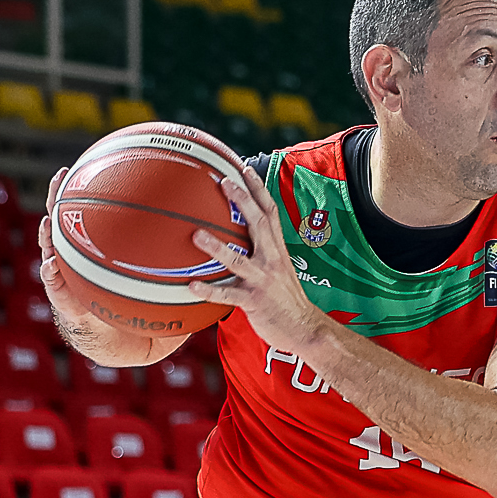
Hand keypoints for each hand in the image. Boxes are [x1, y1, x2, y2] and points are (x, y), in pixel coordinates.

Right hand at [36, 169, 175, 368]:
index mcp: (102, 242)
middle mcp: (81, 253)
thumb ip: (176, 255)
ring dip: (46, 234)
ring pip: (51, 247)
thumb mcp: (161, 276)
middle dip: (60, 196)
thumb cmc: (140, 302)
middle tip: (61, 175)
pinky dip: (50, 275)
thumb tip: (209, 229)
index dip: (96, 185)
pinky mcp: (63, 298)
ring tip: (46, 221)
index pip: (97, 209)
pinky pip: (54, 286)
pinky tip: (50, 266)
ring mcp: (68, 273)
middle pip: (67, 218)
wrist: (119, 337)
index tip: (97, 159)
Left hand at [187, 160, 334, 362]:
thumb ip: (261, 251)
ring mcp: (263, 280)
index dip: (258, 189)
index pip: (269, 212)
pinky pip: (228, 295)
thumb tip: (238, 238)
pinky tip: (191, 285)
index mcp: (277, 249)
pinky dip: (210, 290)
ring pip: (239, 260)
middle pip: (258, 224)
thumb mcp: (278, 269)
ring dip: (217, 247)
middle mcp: (271, 260)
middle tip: (223, 182)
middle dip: (242, 201)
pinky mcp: (254, 302)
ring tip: (196, 234)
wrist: (305, 329)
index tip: (243, 168)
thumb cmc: (285, 299)